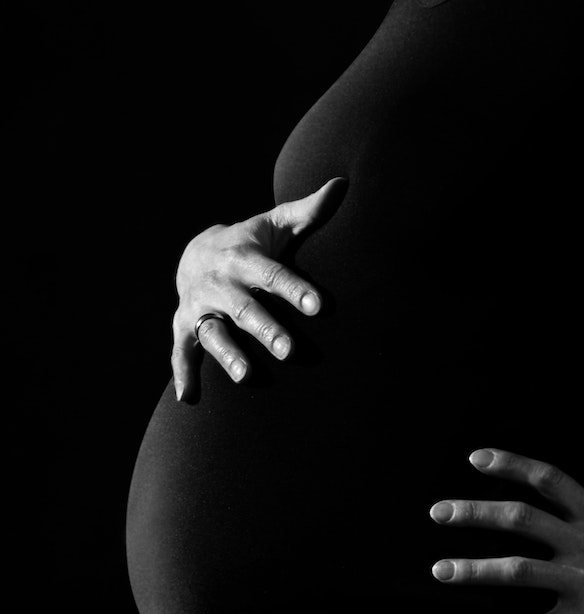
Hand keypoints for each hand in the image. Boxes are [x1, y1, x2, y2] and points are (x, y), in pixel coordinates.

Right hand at [172, 177, 346, 398]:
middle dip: (266, 329)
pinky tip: (189, 399)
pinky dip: (183, 375)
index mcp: (243, 258)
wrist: (198, 253)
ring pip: (213, 334)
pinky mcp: (184, 328)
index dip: (296, 290)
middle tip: (290, 351)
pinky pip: (182, 353)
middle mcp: (219, 283)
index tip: (320, 307)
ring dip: (228, 356)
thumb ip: (309, 212)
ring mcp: (199, 307)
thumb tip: (341, 185)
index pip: (273, 275)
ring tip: (247, 378)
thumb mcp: (276, 225)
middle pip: (245, 309)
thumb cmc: (251, 243)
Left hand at [429, 449, 583, 613]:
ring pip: (519, 571)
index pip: (548, 480)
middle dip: (476, 514)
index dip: (511, 464)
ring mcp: (583, 580)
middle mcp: (583, 543)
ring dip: (475, 570)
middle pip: (521, 519)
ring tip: (440, 571)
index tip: (474, 458)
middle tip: (438, 512)